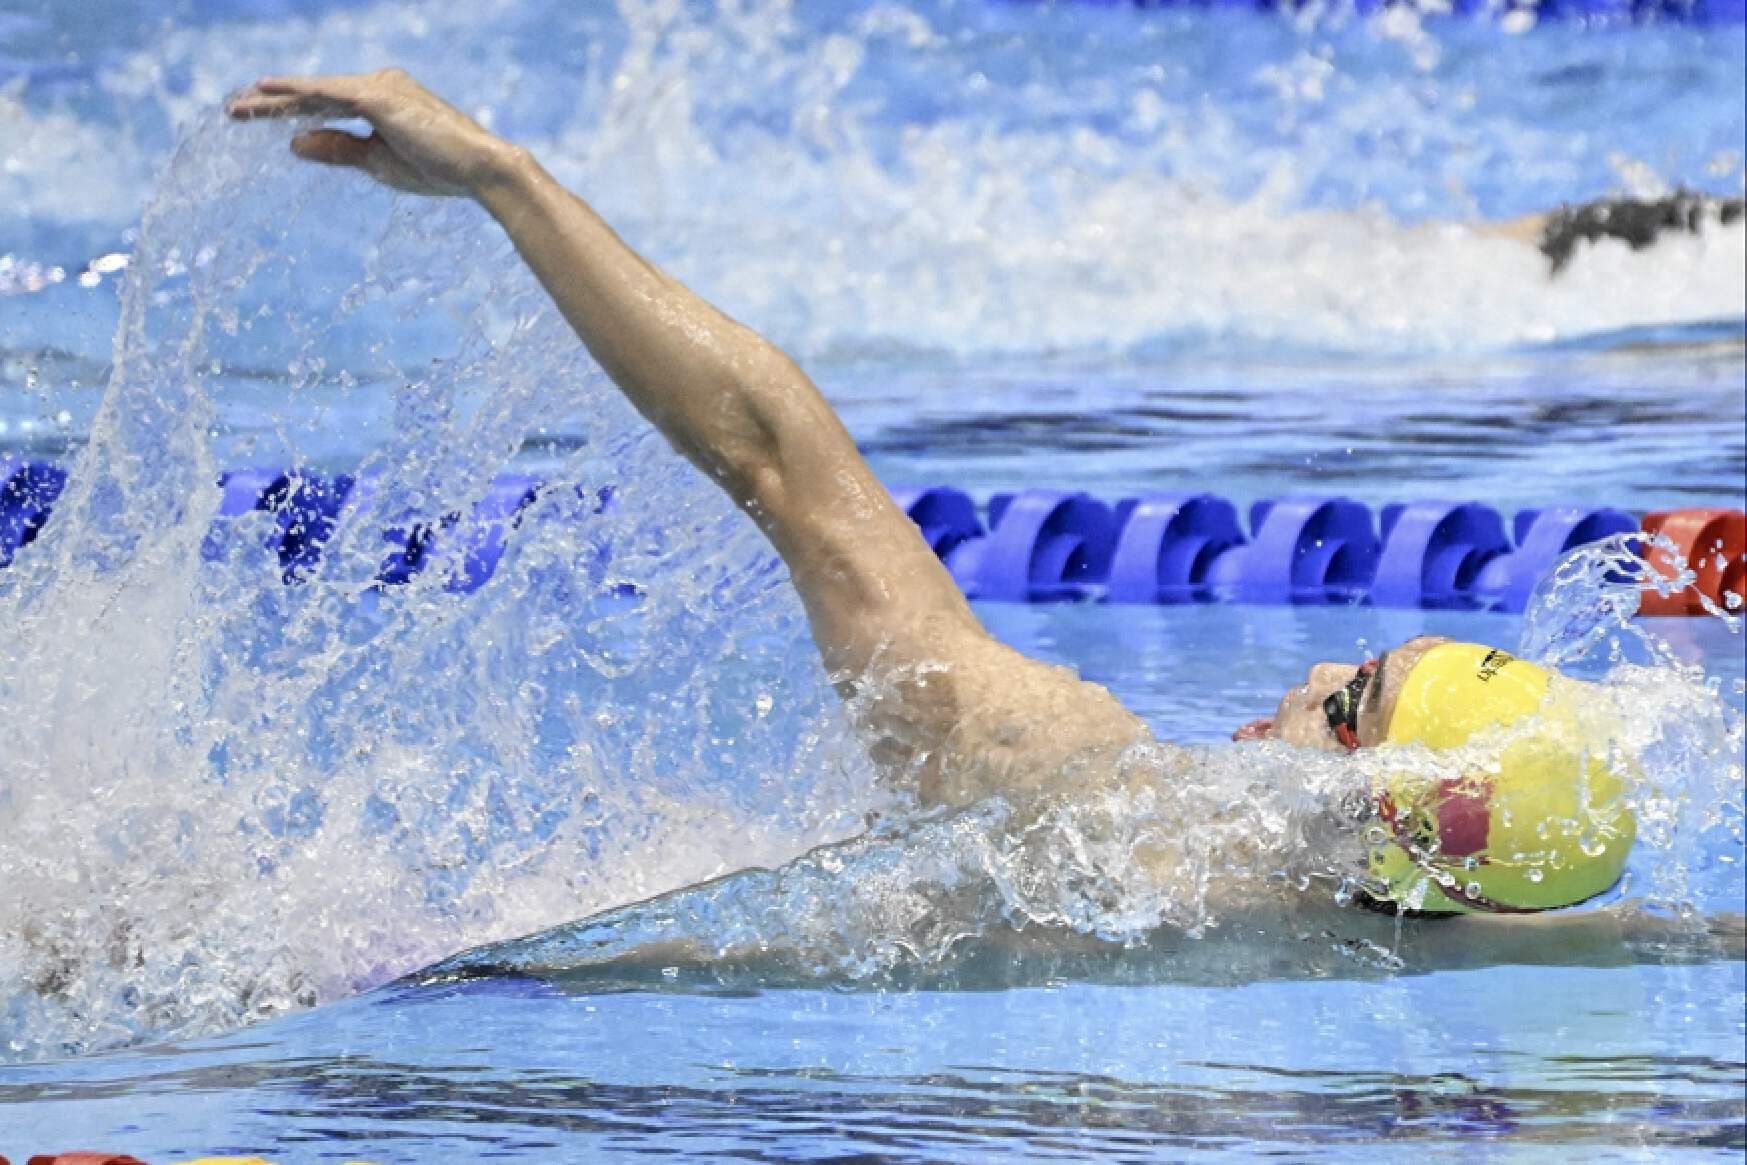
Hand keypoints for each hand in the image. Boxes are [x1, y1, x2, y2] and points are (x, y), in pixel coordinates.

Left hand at [227, 68, 517, 197]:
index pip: (326, 107)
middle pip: (315, 96)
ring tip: (239, 107)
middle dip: (273, 104)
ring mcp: (378, 87)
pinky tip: (268, 89)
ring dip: (275, 100)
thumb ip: (337, 150)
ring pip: (316, 94)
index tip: (257, 120)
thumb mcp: (378, 163)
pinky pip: (328, 94)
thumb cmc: (438, 170)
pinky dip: (297, 91)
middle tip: (234, 111)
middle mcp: (378, 85)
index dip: (290, 113)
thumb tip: (293, 144)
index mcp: (381, 100)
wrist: (479, 169)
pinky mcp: (378, 97)